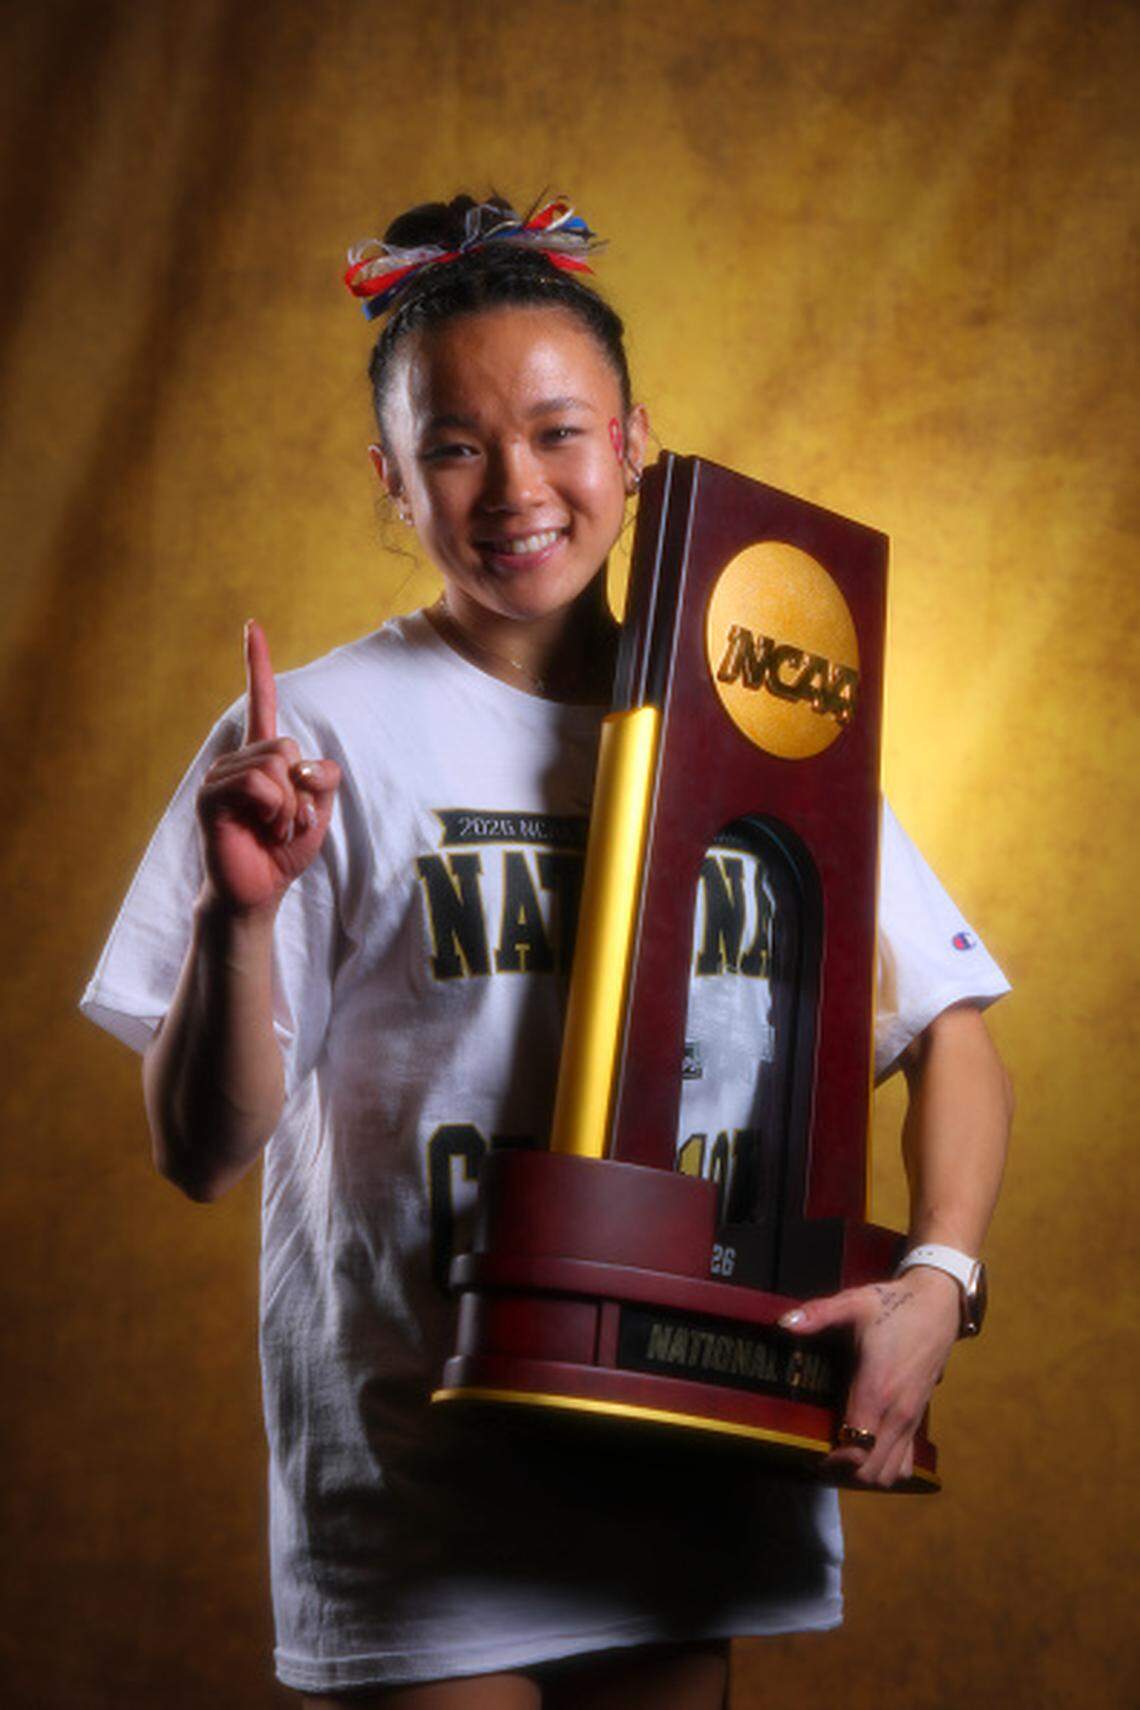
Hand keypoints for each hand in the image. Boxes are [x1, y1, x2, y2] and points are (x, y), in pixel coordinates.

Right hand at [196, 621, 340, 915]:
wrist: (259, 890)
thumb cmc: (284, 849)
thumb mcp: (319, 810)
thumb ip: (322, 779)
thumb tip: (303, 766)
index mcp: (262, 756)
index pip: (261, 701)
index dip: (257, 663)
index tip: (252, 625)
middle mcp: (237, 759)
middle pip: (286, 745)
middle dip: (302, 789)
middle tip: (292, 820)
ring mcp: (220, 775)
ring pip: (275, 764)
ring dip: (290, 805)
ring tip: (276, 828)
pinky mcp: (211, 796)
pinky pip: (259, 783)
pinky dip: (276, 809)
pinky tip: (264, 829)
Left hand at [779, 1267, 960, 1486]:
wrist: (938, 1306)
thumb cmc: (893, 1305)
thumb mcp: (853, 1302)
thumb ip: (818, 1314)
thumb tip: (783, 1323)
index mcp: (876, 1390)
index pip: (856, 1449)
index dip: (830, 1461)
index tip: (808, 1452)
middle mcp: (896, 1413)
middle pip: (870, 1472)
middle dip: (841, 1474)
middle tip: (816, 1457)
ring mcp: (910, 1420)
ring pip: (889, 1475)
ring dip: (862, 1475)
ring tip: (837, 1458)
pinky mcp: (918, 1420)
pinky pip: (905, 1464)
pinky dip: (884, 1468)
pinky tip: (864, 1452)